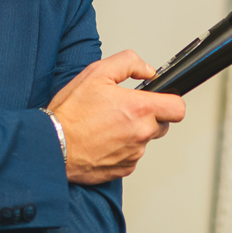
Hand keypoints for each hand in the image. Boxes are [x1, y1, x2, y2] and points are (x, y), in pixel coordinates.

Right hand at [46, 50, 185, 184]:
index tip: (160, 98)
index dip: (170, 100)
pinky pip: (131, 156)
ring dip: (133, 132)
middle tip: (124, 109)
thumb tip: (148, 70)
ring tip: (107, 124)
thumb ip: (129, 63)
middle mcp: (141, 133)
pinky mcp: (123, 169)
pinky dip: (121, 148)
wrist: (53, 146)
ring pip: (145, 140)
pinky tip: (103, 139)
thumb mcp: (96, 73)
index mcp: (139, 109)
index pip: (178, 108)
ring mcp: (134, 154)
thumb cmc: (71, 113)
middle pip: (162, 124)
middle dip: (148, 115)